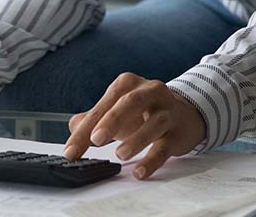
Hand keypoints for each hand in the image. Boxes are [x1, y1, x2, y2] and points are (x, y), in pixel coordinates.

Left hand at [63, 72, 206, 179]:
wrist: (184, 115)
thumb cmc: (143, 112)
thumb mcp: (116, 110)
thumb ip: (93, 118)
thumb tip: (73, 127)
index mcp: (127, 84)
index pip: (103, 105)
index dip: (85, 129)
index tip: (71, 150)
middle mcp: (149, 91)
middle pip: (130, 102)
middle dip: (111, 120)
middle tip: (95, 139)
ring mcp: (167, 110)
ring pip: (154, 122)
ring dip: (136, 139)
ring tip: (120, 155)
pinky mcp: (178, 132)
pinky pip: (165, 146)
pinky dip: (152, 160)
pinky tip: (140, 172)